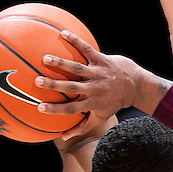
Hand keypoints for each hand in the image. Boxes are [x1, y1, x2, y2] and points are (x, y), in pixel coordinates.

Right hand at [34, 32, 166, 120]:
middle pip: (72, 87)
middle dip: (55, 84)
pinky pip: (87, 49)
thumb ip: (81, 126)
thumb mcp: (100, 117)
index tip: (39, 108)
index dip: (56, 109)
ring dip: (62, 63)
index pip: (72, 108)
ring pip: (78, 68)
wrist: (135, 85)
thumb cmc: (114, 102)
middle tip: (37, 81)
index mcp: (92, 103)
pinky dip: (76, 42)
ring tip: (46, 58)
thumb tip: (63, 137)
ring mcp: (98, 73)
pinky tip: (63, 33)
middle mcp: (95, 89)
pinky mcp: (102, 60)